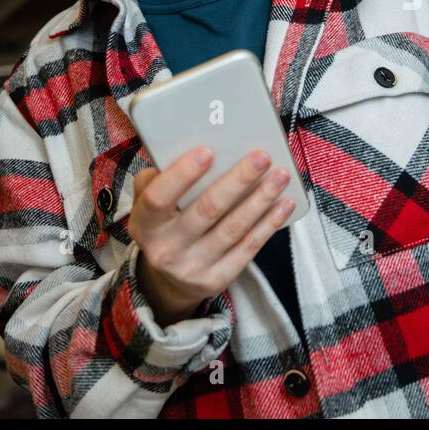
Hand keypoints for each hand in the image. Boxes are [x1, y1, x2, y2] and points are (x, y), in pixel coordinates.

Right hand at [129, 146, 293, 324]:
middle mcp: (166, 249)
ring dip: (261, 199)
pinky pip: (249, 248)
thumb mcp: (148, 206)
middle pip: (207, 210)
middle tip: (261, 157)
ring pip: (234, 228)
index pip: (158, 198)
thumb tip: (188, 147)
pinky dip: (269, 223)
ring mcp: (192, 268)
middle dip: (238, 180)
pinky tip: (284, 204)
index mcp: (144, 225)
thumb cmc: (164, 226)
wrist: (167, 282)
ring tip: (280, 175)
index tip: (208, 151)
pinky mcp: (218, 279)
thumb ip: (158, 179)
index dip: (182, 175)